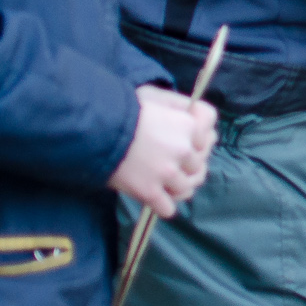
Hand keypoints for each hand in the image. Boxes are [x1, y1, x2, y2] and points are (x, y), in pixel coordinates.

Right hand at [109, 86, 217, 218]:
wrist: (95, 130)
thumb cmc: (124, 109)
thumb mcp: (155, 97)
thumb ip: (178, 106)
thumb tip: (194, 114)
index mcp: (188, 125)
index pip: (209, 138)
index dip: (198, 141)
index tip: (187, 142)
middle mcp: (183, 150)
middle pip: (198, 165)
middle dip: (187, 166)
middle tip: (171, 165)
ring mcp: (167, 173)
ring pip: (186, 188)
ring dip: (176, 187)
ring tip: (165, 183)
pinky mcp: (150, 192)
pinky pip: (169, 208)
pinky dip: (163, 206)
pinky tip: (156, 198)